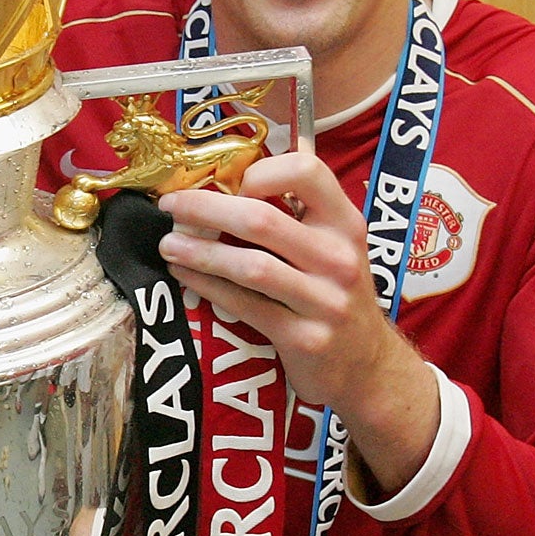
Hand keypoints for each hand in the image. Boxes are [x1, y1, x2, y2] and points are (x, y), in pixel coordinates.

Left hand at [158, 151, 438, 494]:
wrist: (367, 365)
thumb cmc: (334, 294)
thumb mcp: (333, 247)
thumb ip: (295, 217)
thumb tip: (223, 185)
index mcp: (345, 223)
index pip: (307, 171)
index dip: (262, 170)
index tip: (229, 182)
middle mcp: (339, 257)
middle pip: (262, 219)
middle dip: (205, 209)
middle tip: (171, 207)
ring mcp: (325, 300)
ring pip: (250, 266)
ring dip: (199, 252)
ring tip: (167, 244)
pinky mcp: (303, 338)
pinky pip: (245, 305)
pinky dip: (207, 286)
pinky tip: (183, 274)